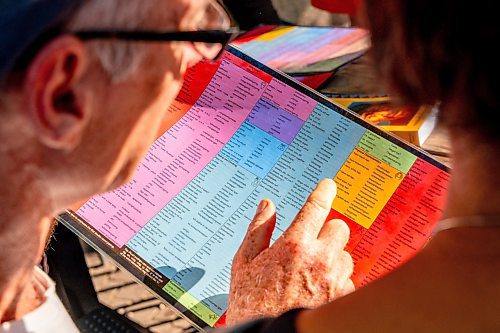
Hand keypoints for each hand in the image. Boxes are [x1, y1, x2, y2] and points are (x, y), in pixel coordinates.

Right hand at [226, 179, 353, 324]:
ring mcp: (334, 280)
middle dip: (327, 231)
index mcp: (294, 245)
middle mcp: (319, 259)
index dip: (324, 191)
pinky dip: (338, 280)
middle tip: (312, 242)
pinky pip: (349, 279)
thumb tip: (268, 205)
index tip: (328, 185)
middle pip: (339, 228)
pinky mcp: (342, 298)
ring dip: (333, 257)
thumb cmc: (251, 303)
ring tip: (312, 271)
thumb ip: (258, 229)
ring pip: (346, 254)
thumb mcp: (244, 263)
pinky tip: (320, 289)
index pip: (316, 207)